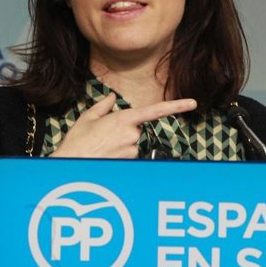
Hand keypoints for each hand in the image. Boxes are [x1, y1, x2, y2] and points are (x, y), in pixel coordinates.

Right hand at [50, 93, 197, 158]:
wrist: (72, 167)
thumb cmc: (77, 143)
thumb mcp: (87, 118)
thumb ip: (103, 106)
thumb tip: (112, 98)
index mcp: (123, 119)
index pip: (155, 111)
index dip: (176, 106)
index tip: (193, 103)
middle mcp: (131, 135)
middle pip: (136, 129)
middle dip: (124, 131)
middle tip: (103, 136)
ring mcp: (132, 150)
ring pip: (132, 143)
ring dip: (120, 144)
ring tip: (100, 147)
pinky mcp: (129, 163)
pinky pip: (129, 155)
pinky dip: (119, 155)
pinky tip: (105, 156)